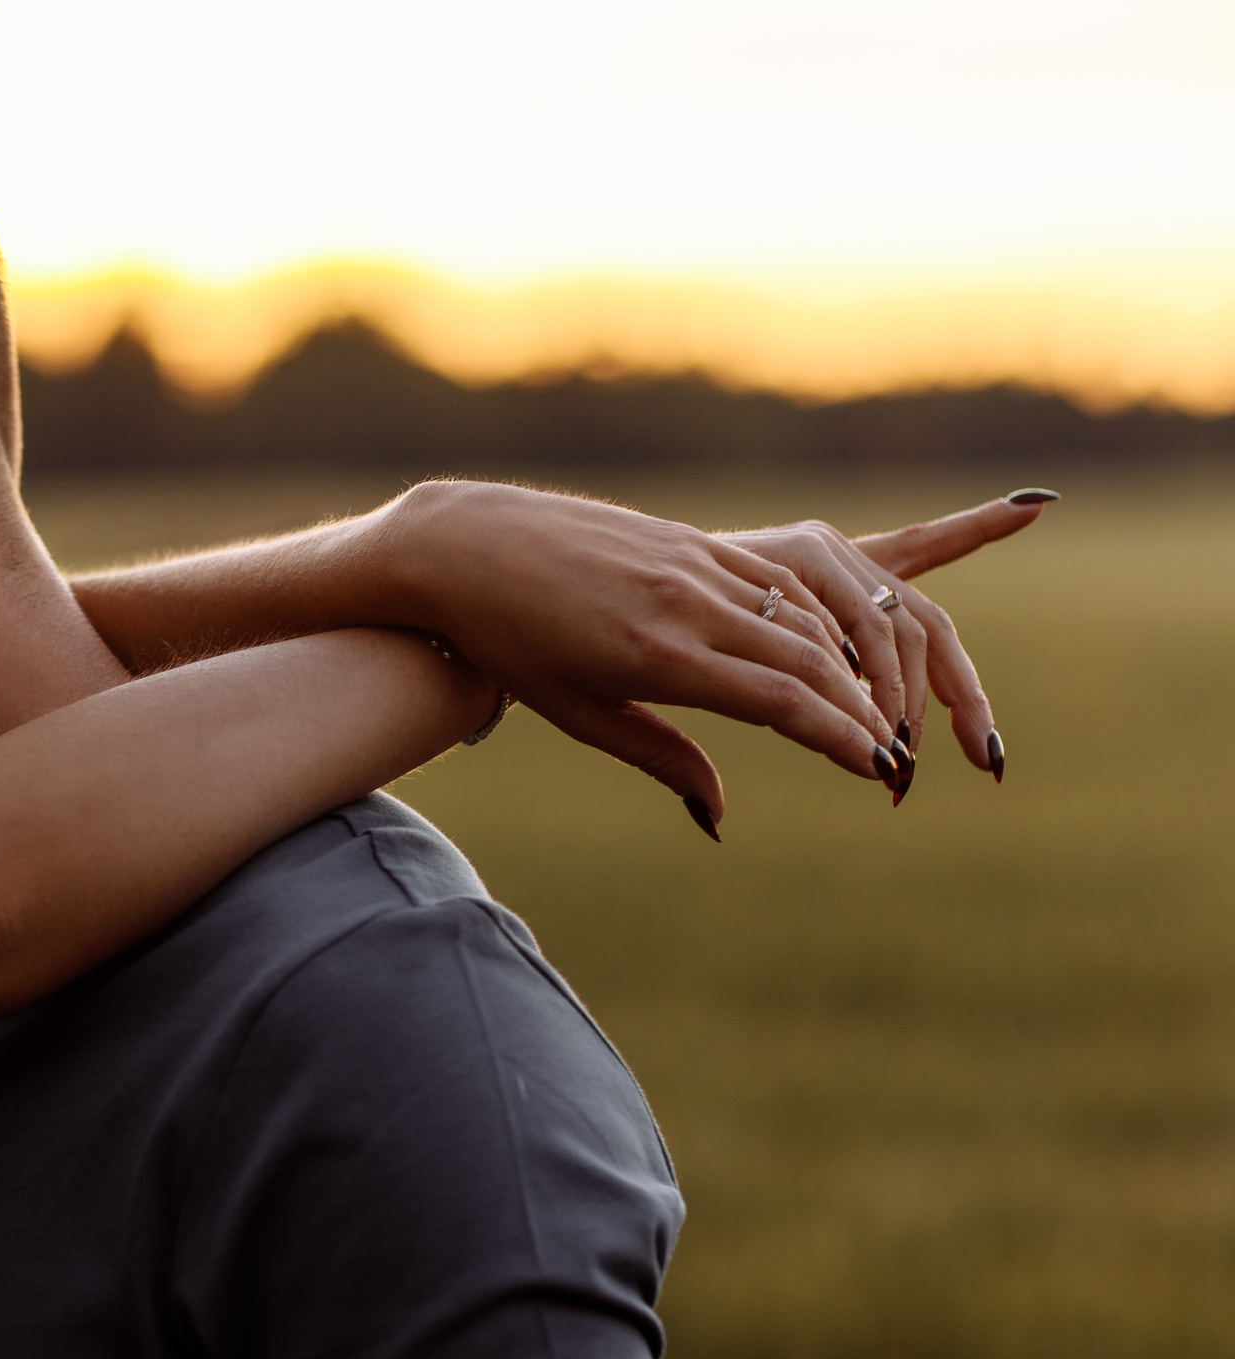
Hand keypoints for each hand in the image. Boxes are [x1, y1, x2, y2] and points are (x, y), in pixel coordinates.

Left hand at [383, 481, 1046, 824]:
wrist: (466, 547)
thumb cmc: (510, 641)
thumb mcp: (578, 712)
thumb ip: (660, 757)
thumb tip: (717, 817)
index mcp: (657, 656)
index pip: (777, 702)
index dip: (836, 738)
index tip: (875, 770)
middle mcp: (686, 602)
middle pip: (806, 658)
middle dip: (860, 711)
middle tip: (893, 755)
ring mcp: (692, 562)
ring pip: (800, 614)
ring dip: (847, 665)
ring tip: (871, 714)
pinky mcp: (690, 540)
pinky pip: (774, 580)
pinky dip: (813, 618)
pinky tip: (831, 651)